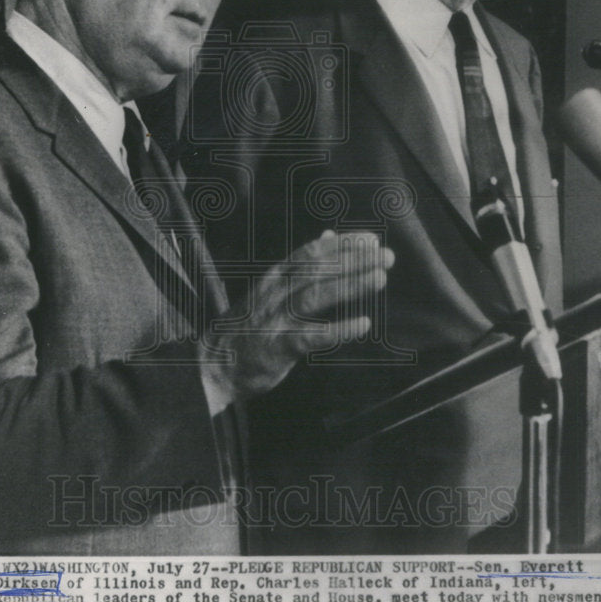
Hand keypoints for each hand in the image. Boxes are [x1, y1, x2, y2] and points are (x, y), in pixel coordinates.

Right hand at [200, 230, 394, 412]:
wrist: (214, 365)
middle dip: (353, 260)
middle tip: (386, 255)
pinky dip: (339, 328)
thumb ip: (301, 264)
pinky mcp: (278, 346)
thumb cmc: (248, 326)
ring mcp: (275, 319)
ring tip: (379, 278)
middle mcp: (274, 293)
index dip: (342, 244)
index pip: (311, 252)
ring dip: (349, 285)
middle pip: (317, 270)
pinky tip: (363, 323)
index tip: (371, 239)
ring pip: (316, 295)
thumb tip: (329, 236)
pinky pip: (312, 335)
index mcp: (274, 277)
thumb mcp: (271, 289)